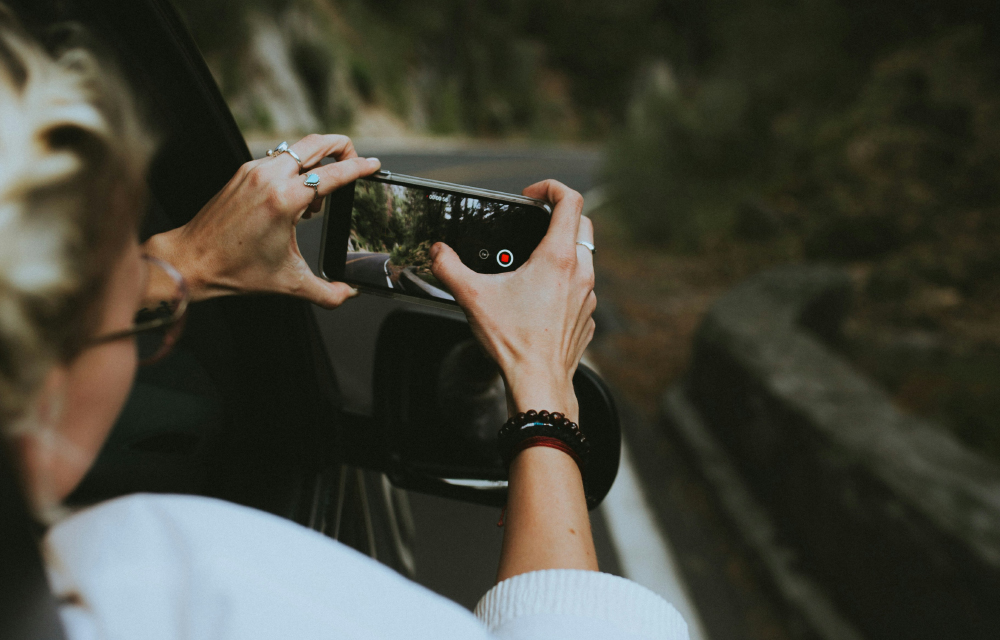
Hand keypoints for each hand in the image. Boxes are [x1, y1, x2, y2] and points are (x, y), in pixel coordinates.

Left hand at [144, 134, 380, 307]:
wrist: (191, 260)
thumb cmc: (235, 270)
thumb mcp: (289, 284)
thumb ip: (327, 293)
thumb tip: (350, 294)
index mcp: (284, 200)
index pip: (333, 174)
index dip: (359, 168)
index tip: (374, 165)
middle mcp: (269, 177)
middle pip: (317, 143)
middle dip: (342, 147)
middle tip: (354, 162)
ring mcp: (253, 170)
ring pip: (298, 149)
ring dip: (316, 163)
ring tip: (316, 199)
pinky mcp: (242, 172)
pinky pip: (279, 159)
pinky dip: (295, 171)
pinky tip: (294, 199)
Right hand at [430, 180, 595, 420]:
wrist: (539, 383)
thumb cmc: (513, 342)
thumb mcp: (473, 298)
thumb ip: (449, 268)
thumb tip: (438, 253)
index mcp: (557, 258)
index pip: (570, 201)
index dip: (551, 188)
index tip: (531, 195)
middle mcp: (580, 273)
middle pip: (582, 225)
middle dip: (558, 217)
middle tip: (533, 224)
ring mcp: (588, 296)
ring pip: (583, 258)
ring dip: (561, 252)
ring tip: (530, 265)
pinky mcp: (587, 316)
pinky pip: (581, 289)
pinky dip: (564, 284)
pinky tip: (539, 299)